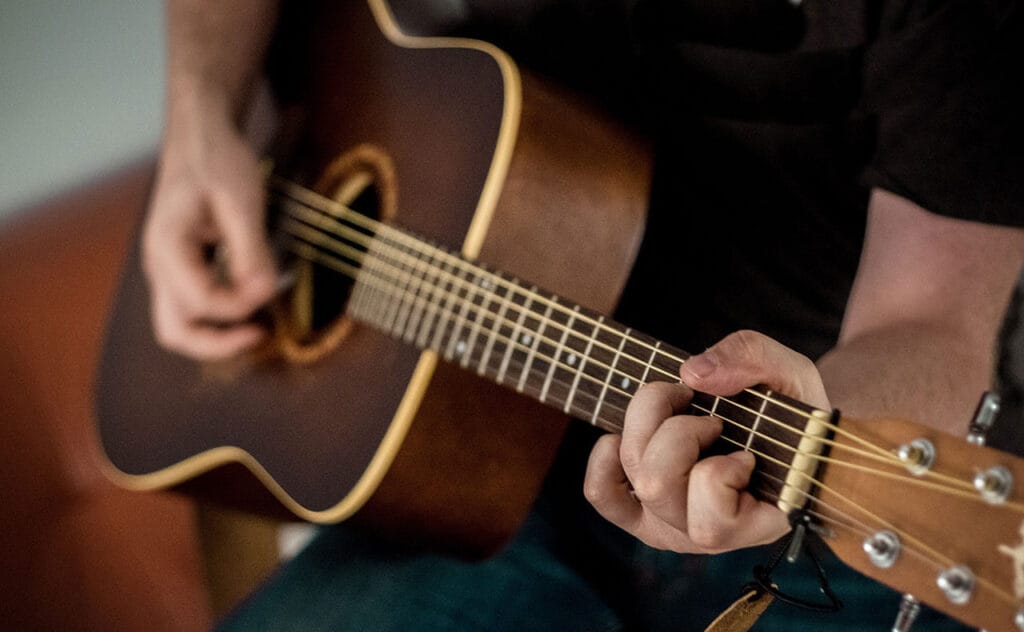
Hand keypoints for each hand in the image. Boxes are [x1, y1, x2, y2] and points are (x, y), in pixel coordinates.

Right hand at [142, 105, 277, 359]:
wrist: (200, 136)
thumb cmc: (217, 160)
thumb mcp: (241, 200)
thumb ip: (251, 250)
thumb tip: (265, 292)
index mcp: (167, 247)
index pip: (203, 302)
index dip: (242, 305)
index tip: (272, 286)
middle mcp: (159, 265)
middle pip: (175, 332)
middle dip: (219, 344)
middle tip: (261, 334)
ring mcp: (167, 269)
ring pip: (181, 325)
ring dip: (218, 334)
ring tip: (258, 326)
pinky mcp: (182, 268)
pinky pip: (193, 307)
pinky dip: (219, 317)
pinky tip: (249, 303)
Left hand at [584, 330, 829, 552]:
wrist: (781, 428)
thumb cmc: (791, 409)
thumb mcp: (791, 373)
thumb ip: (753, 360)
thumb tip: (692, 374)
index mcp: (755, 524)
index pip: (713, 523)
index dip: (721, 472)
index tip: (747, 450)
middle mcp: (707, 535)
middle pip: (657, 486)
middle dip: (679, 431)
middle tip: (711, 418)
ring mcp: (670, 524)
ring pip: (634, 478)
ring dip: (648, 427)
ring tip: (680, 411)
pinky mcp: (641, 510)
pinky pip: (602, 492)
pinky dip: (605, 458)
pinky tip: (627, 434)